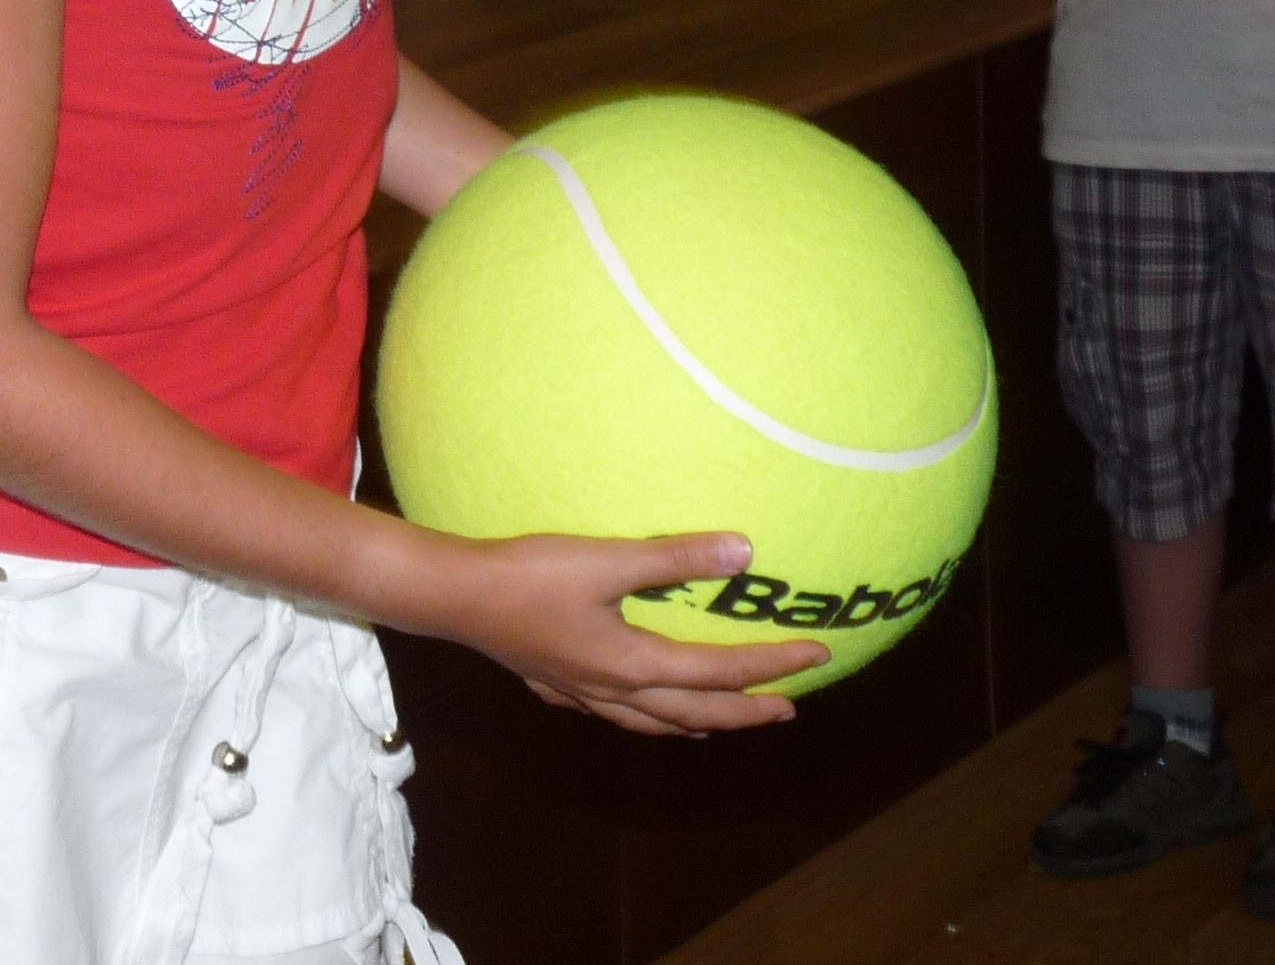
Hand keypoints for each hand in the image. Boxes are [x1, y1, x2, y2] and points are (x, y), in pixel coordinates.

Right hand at [448, 531, 827, 737]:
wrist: (456, 596)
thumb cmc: (529, 575)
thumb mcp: (607, 559)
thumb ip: (674, 558)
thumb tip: (744, 552)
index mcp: (635, 664)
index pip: (722, 671)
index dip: (774, 664)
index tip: (817, 655)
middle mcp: (616, 690)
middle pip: (697, 711)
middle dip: (748, 711)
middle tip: (791, 707)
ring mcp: (583, 692)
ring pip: (656, 721)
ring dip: (700, 722)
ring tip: (723, 722)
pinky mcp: (556, 683)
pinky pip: (617, 714)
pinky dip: (647, 717)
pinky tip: (637, 707)